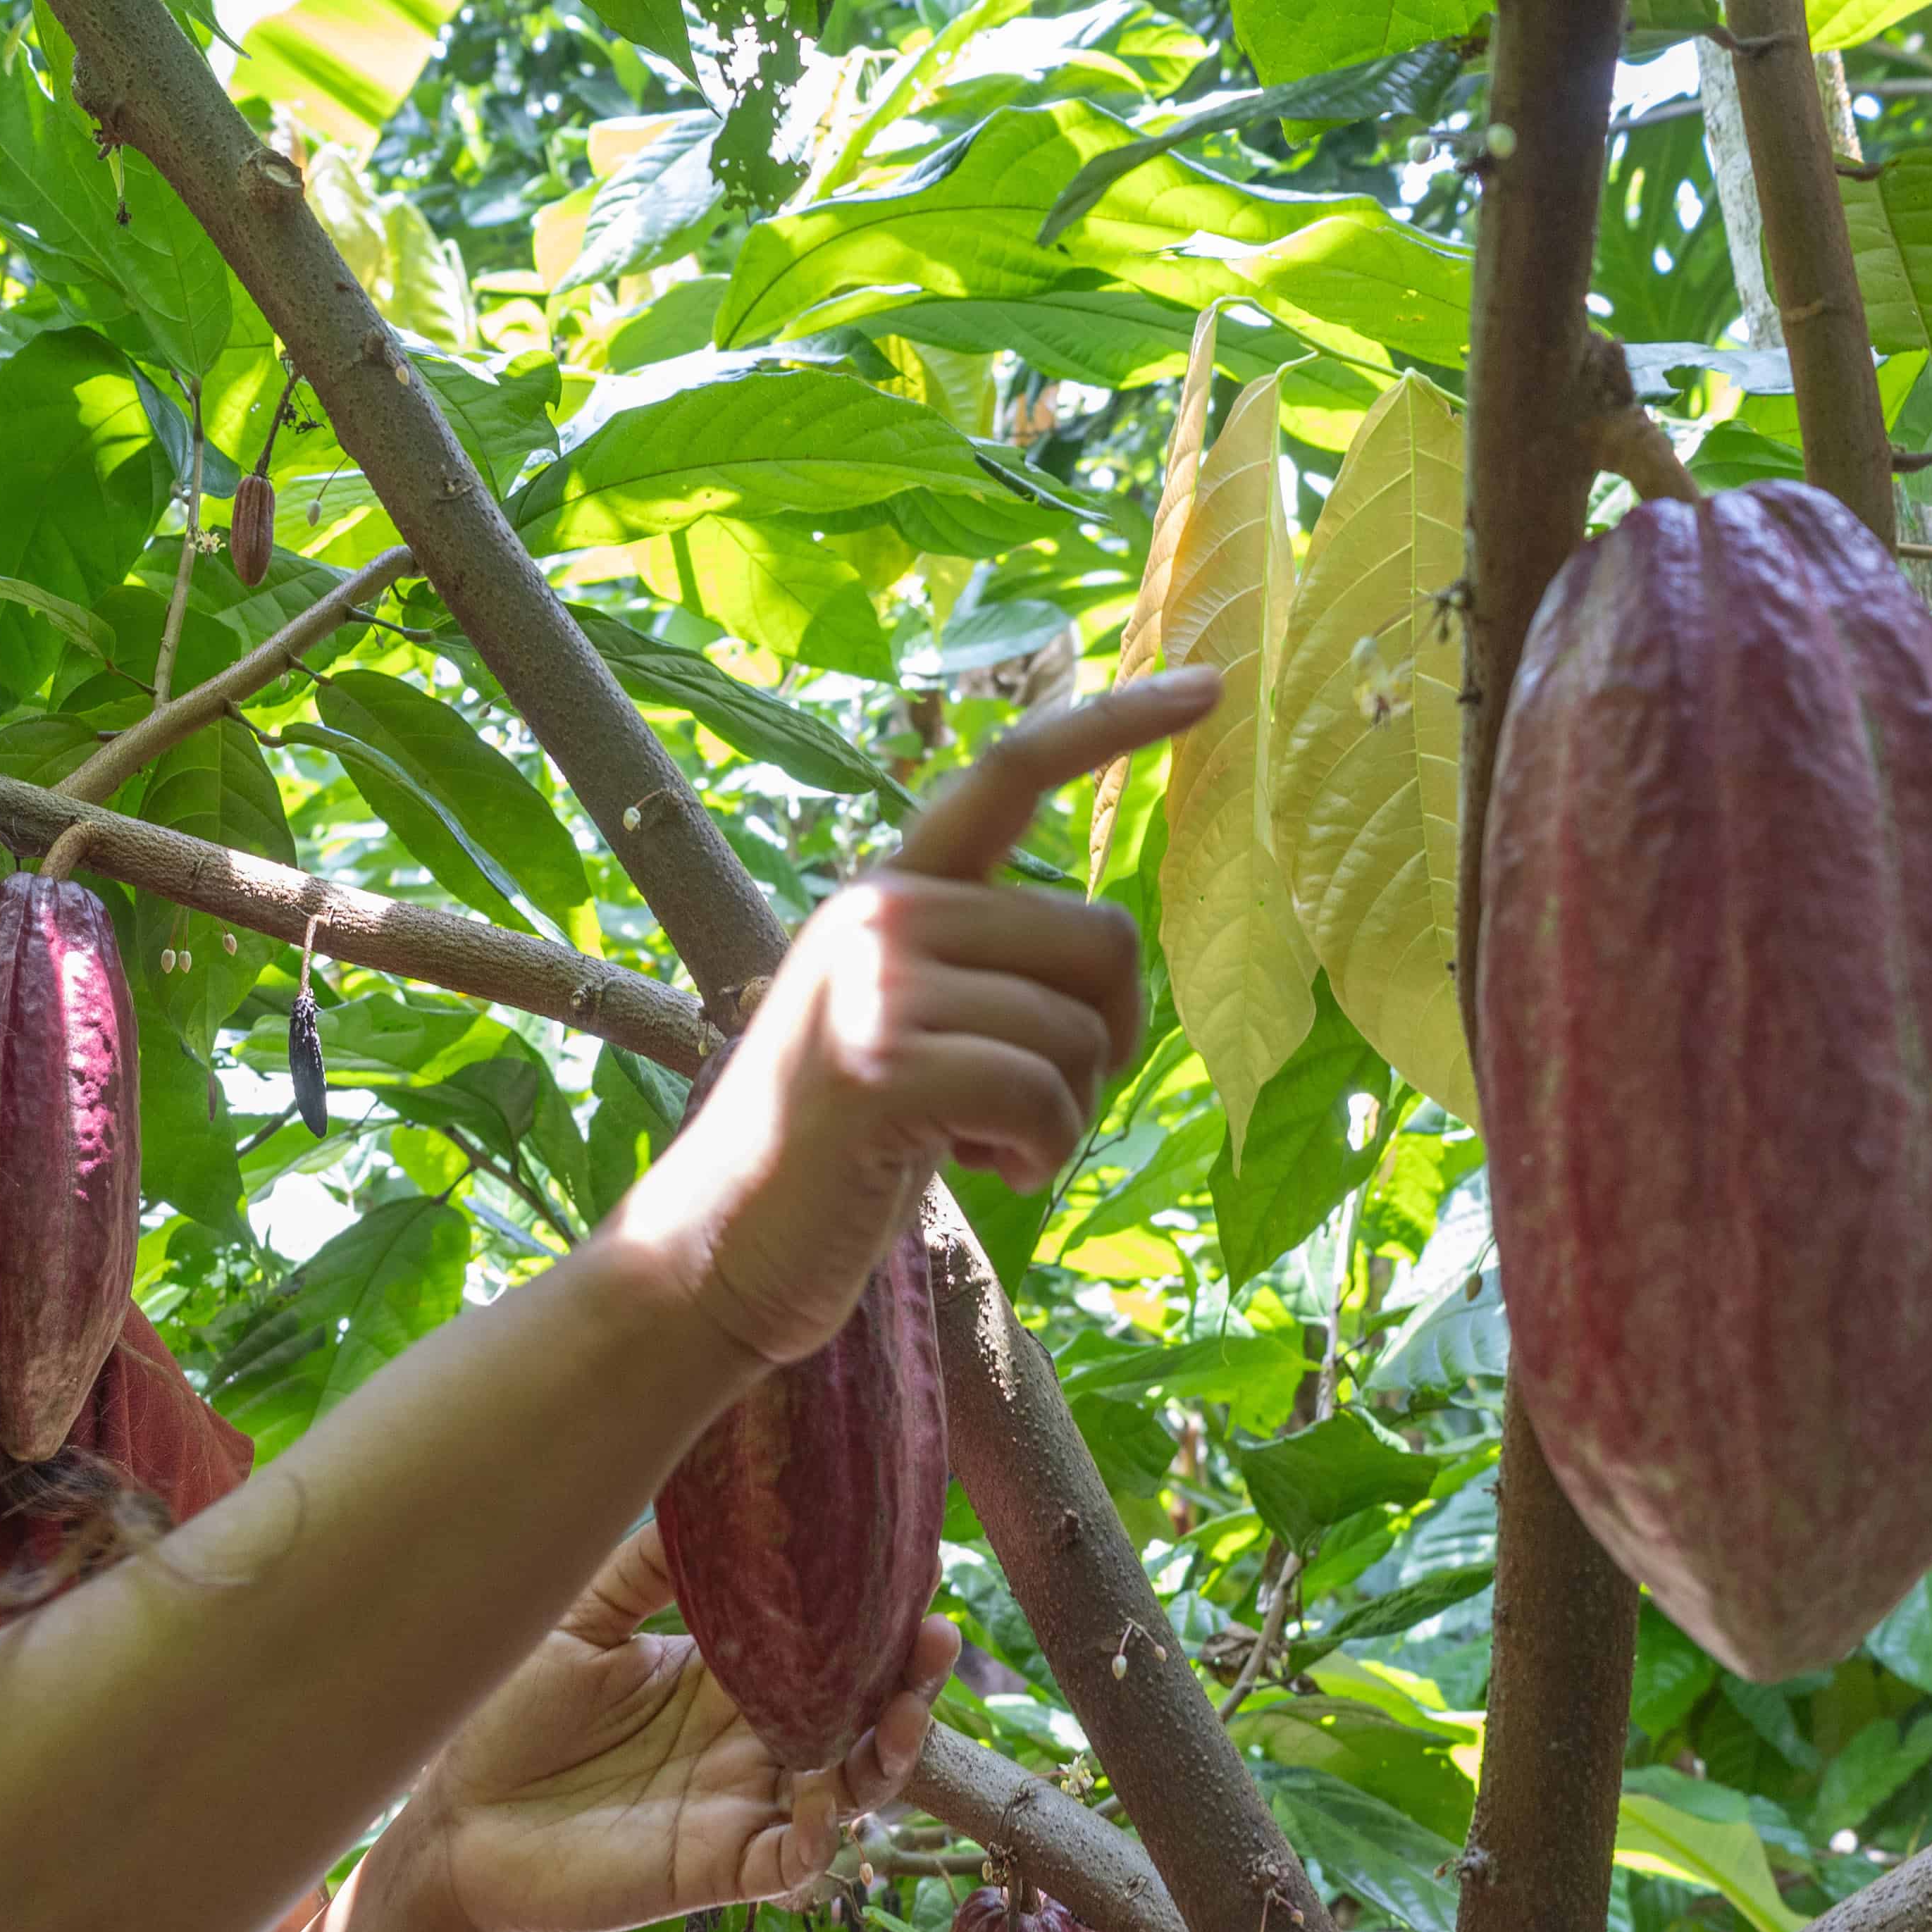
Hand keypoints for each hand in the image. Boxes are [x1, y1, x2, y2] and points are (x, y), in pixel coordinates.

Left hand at [395, 1521, 954, 1931]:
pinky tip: (824, 1806)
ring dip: (889, 1755)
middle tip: (935, 1635)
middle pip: (859, 1713)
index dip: (875, 1610)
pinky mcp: (716, 1869)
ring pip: (849, 1787)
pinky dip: (820, 1841)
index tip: (915, 1560)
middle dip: (909, 1679)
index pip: (824, 1640)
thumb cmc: (504, 1715)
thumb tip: (718, 1494)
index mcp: (727, 1674)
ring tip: (905, 1714)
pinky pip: (792, 1863)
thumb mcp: (577, 1621)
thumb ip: (645, 1569)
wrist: (450, 1819)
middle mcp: (750, 1740)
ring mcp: (741, 1806)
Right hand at [616, 668, 1217, 1366]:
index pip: (1012, 773)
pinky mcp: (885, 1069)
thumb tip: (1107, 957)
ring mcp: (877, 988)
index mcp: (891, 891)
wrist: (719, 1246)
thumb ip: (980, 966)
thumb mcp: (901, 1025)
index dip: (1115, 725)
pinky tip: (982, 1173)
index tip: (1212, 685)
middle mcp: (882, 915)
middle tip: (1035, 1105)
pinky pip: (1046, 1099)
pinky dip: (1041, 1155)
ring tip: (982, 1144)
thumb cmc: (834, 1151)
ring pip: (1082, 1032)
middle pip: (1101, 940)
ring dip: (1064, 1116)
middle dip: (1103, 1039)